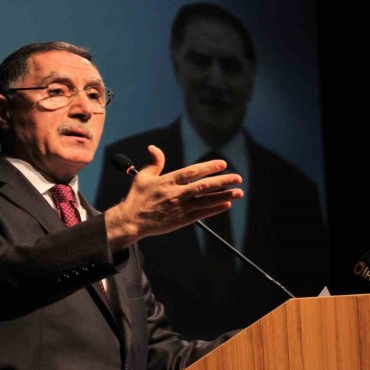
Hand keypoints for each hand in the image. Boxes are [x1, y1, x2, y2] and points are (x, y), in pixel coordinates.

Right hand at [105, 145, 242, 250]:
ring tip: (238, 192)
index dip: (208, 167)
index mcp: (168, 182)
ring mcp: (180, 208)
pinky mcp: (182, 220)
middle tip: (237, 178)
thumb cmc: (137, 198)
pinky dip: (215, 209)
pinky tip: (225, 204)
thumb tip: (154, 148)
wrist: (131, 221)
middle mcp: (176, 194)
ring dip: (224, 196)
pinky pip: (202, 214)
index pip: (192, 172)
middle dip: (222, 181)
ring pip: (206, 201)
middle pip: (203, 186)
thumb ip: (154, 162)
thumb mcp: (142, 177)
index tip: (222, 164)